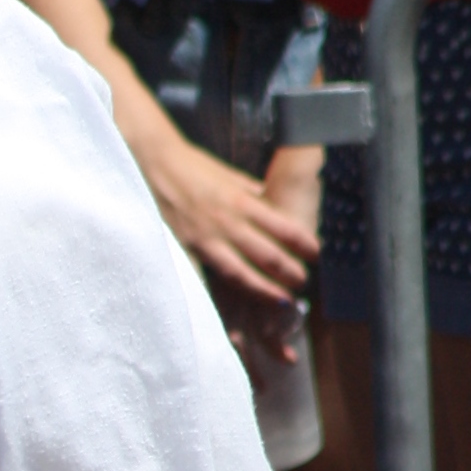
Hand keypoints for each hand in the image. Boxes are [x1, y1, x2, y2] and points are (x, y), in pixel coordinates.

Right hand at [139, 125, 317, 306]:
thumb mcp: (228, 174)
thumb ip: (249, 191)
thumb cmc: (191, 165)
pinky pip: (205, 277)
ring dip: (264, 289)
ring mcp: (206, 239)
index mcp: (243, 201)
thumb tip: (267, 200)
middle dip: (290, 272)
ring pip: (240, 272)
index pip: (284, 228)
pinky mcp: (185, 249)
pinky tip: (230, 308)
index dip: (304, 244)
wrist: (153, 162)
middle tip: (303, 282)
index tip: (317, 253)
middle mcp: (228, 222)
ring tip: (281, 300)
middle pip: (267, 255)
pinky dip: (219, 293)